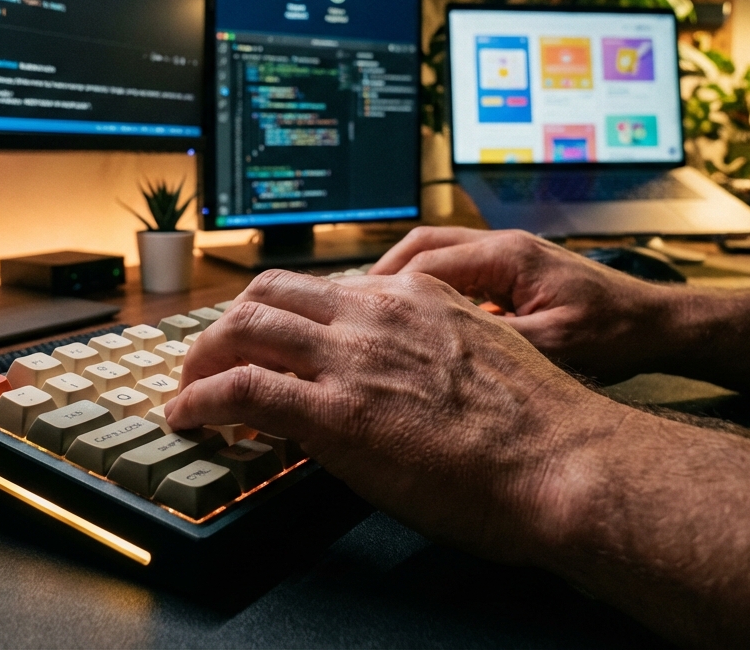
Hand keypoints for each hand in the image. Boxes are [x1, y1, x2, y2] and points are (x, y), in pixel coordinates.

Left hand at [166, 268, 618, 562]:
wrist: (562, 460)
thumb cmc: (538, 424)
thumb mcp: (483, 354)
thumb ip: (429, 346)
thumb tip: (396, 371)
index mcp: (413, 295)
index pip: (322, 288)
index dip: (282, 314)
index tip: (267, 339)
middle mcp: (375, 312)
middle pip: (270, 292)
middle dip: (230, 323)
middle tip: (212, 356)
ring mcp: (351, 358)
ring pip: (245, 326)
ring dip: (204, 357)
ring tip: (189, 387)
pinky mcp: (334, 412)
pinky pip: (242, 388)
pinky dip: (201, 399)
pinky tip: (187, 417)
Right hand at [368, 227, 680, 382]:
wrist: (657, 326)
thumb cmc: (616, 334)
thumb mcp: (553, 348)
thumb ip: (494, 346)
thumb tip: (435, 357)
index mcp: (507, 256)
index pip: (423, 262)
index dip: (381, 289)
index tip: (351, 314)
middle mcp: (502, 247)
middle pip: (420, 248)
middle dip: (379, 277)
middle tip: (348, 309)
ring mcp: (507, 258)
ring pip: (435, 258)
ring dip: (401, 284)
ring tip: (372, 317)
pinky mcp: (513, 275)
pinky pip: (456, 275)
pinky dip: (428, 295)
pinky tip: (418, 328)